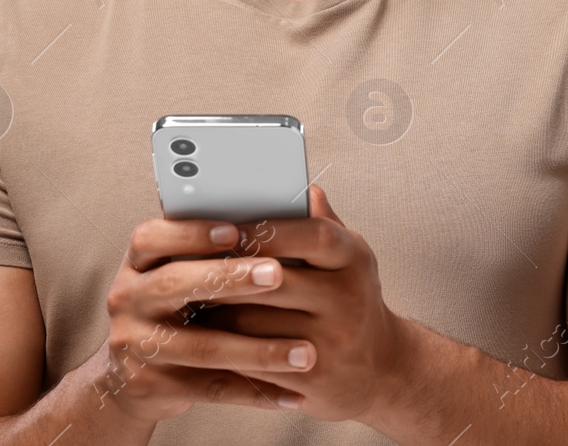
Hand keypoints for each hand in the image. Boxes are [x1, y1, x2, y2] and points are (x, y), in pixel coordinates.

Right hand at [95, 218, 312, 420]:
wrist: (136, 376)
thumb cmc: (182, 306)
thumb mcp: (187, 271)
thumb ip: (224, 244)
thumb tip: (297, 204)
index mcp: (139, 262)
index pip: (152, 237)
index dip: (192, 232)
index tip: (235, 230)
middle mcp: (129, 299)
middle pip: (175, 284)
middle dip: (231, 278)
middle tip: (279, 275)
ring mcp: (135, 345)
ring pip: (203, 346)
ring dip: (260, 350)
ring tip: (306, 352)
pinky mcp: (152, 386)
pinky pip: (212, 388)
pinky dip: (257, 392)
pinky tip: (294, 394)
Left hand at [200, 185, 410, 424]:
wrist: (379, 370)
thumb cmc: (352, 302)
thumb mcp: (346, 259)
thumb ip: (322, 223)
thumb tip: (301, 189)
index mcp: (355, 260)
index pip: (314, 235)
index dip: (269, 231)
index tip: (232, 229)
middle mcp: (348, 299)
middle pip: (273, 280)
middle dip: (227, 274)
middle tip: (188, 264)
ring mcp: (331, 341)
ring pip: (253, 323)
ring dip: (216, 312)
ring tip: (190, 300)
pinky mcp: (311, 378)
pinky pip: (253, 361)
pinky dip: (225, 349)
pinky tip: (208, 337)